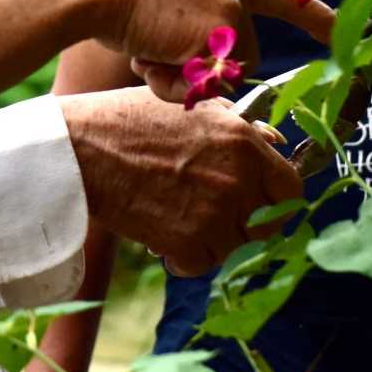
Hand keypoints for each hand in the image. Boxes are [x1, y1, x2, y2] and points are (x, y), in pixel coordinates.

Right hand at [61, 88, 298, 275]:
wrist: (80, 149)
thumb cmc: (126, 120)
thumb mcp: (188, 108)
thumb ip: (236, 127)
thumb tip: (273, 143)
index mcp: (243, 142)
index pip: (291, 189)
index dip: (278, 201)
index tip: (260, 205)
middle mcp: (238, 179)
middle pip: (265, 226)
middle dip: (241, 225)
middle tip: (212, 217)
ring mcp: (215, 213)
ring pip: (232, 248)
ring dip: (210, 241)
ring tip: (176, 219)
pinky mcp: (187, 242)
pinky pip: (202, 264)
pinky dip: (184, 257)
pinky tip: (162, 237)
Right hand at [79, 0, 333, 85]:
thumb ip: (191, 16)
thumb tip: (207, 67)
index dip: (315, 16)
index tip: (344, 33)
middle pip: (245, 47)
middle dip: (206, 63)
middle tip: (157, 53)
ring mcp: (231, 1)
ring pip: (229, 67)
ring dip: (187, 73)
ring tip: (147, 52)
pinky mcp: (223, 27)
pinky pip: (212, 81)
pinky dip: (178, 82)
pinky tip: (148, 57)